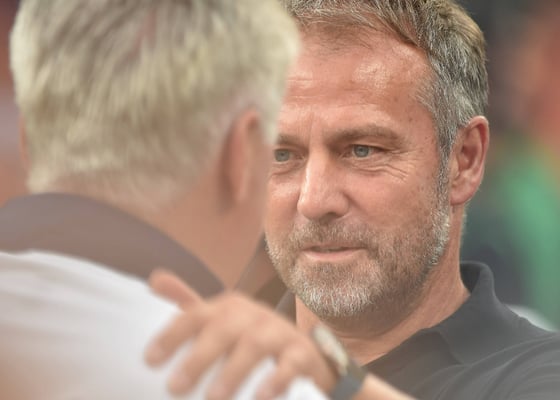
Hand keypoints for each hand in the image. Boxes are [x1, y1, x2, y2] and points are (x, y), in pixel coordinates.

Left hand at [144, 271, 335, 399]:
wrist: (304, 351)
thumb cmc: (251, 338)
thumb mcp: (221, 322)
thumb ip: (190, 306)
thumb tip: (155, 278)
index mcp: (229, 307)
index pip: (196, 314)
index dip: (173, 334)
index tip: (150, 360)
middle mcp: (253, 314)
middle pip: (224, 328)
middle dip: (199, 357)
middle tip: (174, 388)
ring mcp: (279, 331)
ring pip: (255, 345)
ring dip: (233, 371)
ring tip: (212, 399)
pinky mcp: (302, 353)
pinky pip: (291, 363)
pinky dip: (277, 379)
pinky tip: (260, 398)